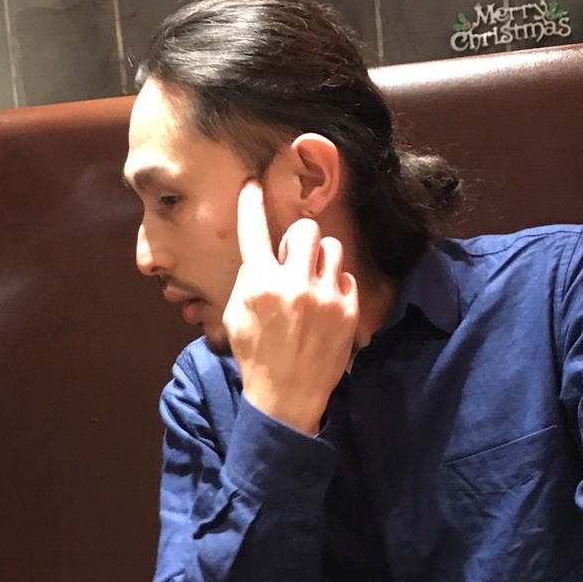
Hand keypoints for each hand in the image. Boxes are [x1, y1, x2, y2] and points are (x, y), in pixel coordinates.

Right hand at [223, 181, 358, 434]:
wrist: (287, 396)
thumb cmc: (255, 356)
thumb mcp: (234, 317)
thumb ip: (248, 280)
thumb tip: (259, 254)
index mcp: (258, 284)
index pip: (254, 230)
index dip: (251, 202)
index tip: (254, 185)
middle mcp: (293, 284)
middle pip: (306, 229)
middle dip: (300, 238)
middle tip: (294, 256)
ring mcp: (324, 297)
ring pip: (332, 247)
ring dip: (321, 259)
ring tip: (313, 281)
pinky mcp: (347, 310)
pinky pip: (346, 277)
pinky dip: (336, 286)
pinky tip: (326, 306)